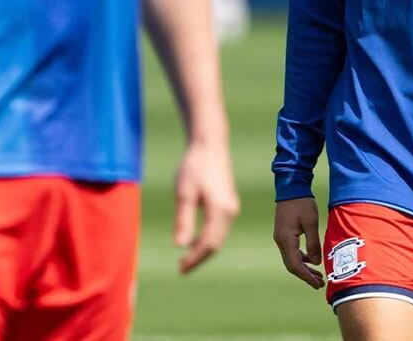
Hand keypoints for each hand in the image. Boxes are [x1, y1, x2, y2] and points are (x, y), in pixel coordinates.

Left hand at [173, 140, 239, 273]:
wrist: (209, 143)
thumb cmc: (194, 166)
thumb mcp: (184, 193)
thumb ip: (184, 220)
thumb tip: (181, 246)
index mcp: (220, 210)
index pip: (209, 244)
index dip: (195, 259)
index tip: (180, 269)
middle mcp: (230, 211)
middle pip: (216, 243)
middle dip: (199, 258)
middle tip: (180, 268)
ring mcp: (232, 207)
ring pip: (219, 237)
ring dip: (204, 249)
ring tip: (185, 258)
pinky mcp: (229, 202)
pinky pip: (220, 228)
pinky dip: (208, 238)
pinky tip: (195, 240)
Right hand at [273, 197, 323, 288]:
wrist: (291, 188)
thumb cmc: (302, 203)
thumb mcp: (311, 222)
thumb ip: (313, 243)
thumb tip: (316, 262)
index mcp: (286, 239)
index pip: (295, 265)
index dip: (306, 277)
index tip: (317, 284)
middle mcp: (280, 241)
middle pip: (292, 265)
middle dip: (306, 275)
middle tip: (320, 283)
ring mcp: (281, 238)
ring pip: (291, 259)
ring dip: (304, 268)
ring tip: (318, 275)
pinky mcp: (284, 234)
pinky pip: (291, 251)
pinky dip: (301, 258)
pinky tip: (311, 260)